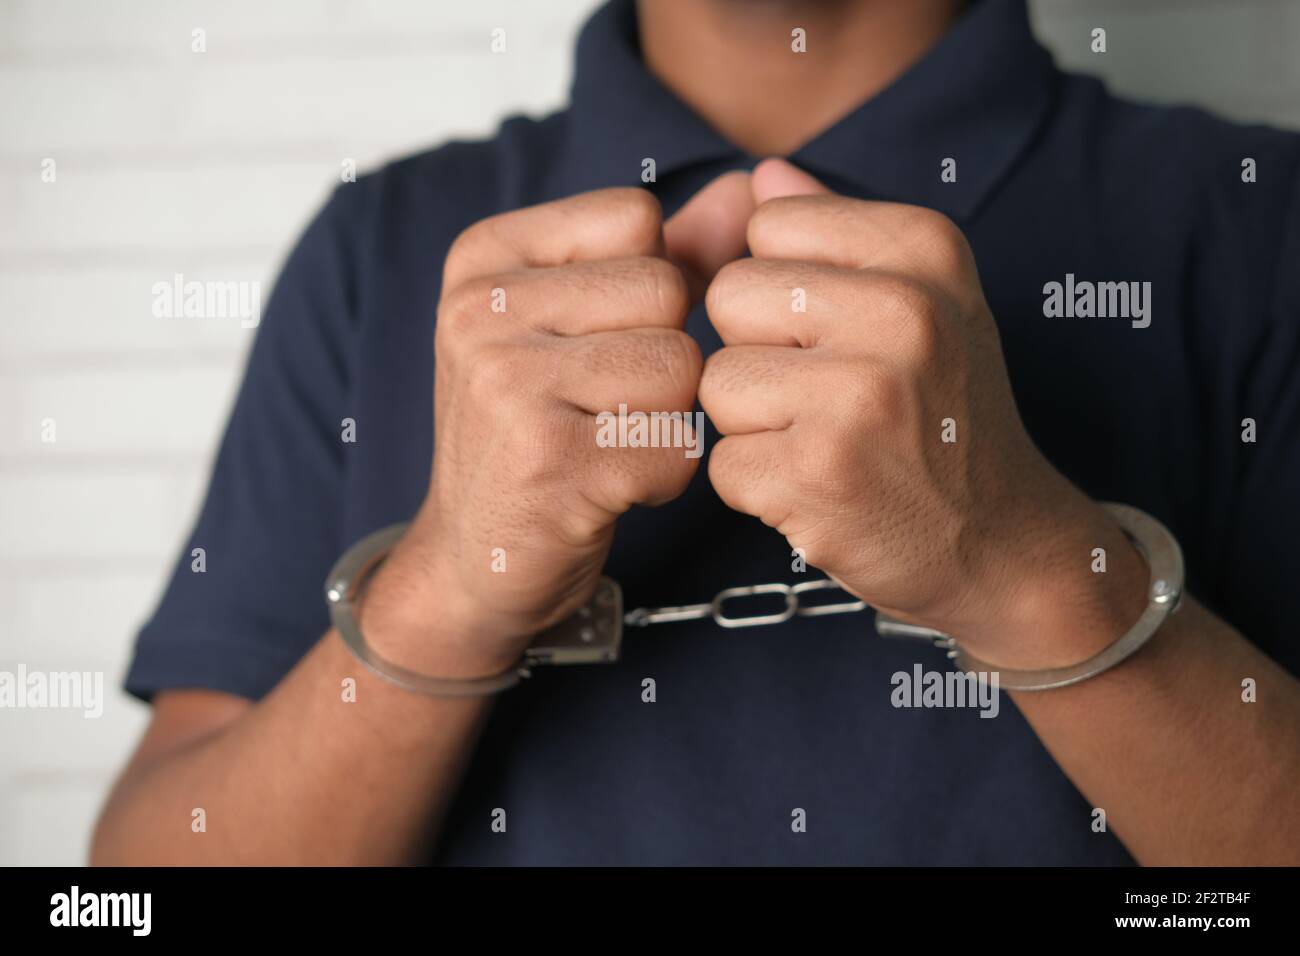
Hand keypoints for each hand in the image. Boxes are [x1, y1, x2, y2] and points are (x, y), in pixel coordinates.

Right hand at [362, 174, 754, 675]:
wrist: (473, 557)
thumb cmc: (539, 430)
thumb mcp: (578, 324)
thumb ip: (666, 252)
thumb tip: (750, 190)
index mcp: (484, 258)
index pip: (638, 218)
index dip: (649, 290)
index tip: (595, 343)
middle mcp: (481, 310)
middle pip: (666, 291)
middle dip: (664, 359)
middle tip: (603, 407)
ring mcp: (508, 385)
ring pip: (681, 368)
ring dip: (668, 420)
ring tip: (606, 446)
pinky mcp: (551, 463)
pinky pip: (678, 445)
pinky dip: (663, 478)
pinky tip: (609, 489)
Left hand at [700, 160, 1147, 668]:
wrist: (1004, 541)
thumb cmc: (949, 413)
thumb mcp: (926, 299)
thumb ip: (838, 229)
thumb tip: (761, 176)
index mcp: (924, 249)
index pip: (768, 224)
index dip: (783, 286)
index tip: (835, 333)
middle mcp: (898, 312)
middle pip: (728, 297)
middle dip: (757, 351)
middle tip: (825, 395)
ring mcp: (857, 396)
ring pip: (715, 382)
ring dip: (752, 424)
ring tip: (824, 442)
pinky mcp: (816, 475)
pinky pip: (721, 462)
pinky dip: (757, 487)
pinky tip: (819, 489)